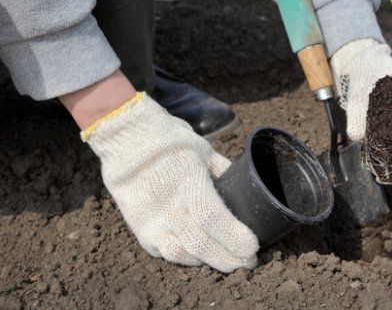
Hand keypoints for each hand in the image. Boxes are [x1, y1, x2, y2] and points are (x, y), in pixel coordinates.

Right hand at [81, 93, 257, 272]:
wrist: (127, 141)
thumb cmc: (171, 141)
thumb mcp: (204, 150)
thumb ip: (223, 171)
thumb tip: (246, 186)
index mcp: (189, 183)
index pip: (214, 219)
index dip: (235, 237)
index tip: (253, 246)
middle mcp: (169, 207)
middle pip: (202, 245)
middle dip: (230, 258)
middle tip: (248, 261)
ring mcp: (152, 221)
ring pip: (183, 255)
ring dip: (209, 262)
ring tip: (228, 261)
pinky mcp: (141, 230)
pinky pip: (166, 252)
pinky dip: (186, 257)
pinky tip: (200, 255)